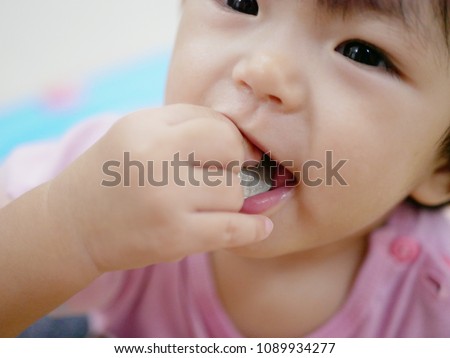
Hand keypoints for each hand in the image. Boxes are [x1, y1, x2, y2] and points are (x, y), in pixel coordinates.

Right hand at [46, 104, 271, 273]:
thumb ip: (186, 124)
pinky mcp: (172, 238)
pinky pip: (231, 230)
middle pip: (231, 152)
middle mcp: (154, 158)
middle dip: (234, 164)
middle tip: (221, 174)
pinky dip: (252, 229)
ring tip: (210, 201)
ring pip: (233, 192)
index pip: (216, 123)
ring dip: (230, 198)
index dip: (230, 138)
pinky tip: (260, 226)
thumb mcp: (138, 131)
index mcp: (146, 127)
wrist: (72, 223)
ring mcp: (164, 201)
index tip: (230, 152)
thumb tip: (240, 138)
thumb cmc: (114, 172)